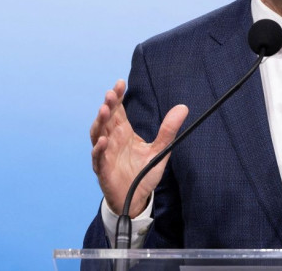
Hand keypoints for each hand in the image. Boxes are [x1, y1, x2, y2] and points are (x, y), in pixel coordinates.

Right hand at [90, 80, 188, 216]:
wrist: (136, 199)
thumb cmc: (143, 172)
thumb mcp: (160, 149)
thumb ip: (168, 130)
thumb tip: (183, 108)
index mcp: (123, 132)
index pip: (118, 110)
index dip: (118, 97)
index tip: (120, 83)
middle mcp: (112, 140)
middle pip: (107, 118)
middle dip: (108, 104)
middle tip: (111, 92)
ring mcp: (105, 154)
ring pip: (98, 134)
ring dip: (99, 122)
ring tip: (104, 109)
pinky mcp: (103, 170)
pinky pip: (98, 158)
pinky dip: (99, 149)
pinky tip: (103, 141)